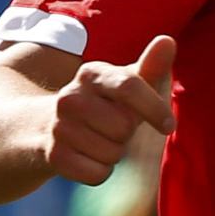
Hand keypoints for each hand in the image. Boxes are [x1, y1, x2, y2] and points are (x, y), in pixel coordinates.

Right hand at [45, 34, 174, 187]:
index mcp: (92, 74)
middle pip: (123, 128)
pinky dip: (99, 171)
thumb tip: (168, 41)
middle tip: (111, 127)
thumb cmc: (101, 104)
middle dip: (126, 134)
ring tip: (97, 140)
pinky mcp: (53, 156)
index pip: (130, 87)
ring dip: (113, 154)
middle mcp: (71, 97)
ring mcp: (59, 126)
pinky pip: (97, 174)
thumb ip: (149, 67)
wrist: (45, 126)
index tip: (169, 126)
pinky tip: (86, 157)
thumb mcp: (124, 84)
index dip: (155, 109)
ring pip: (112, 154)